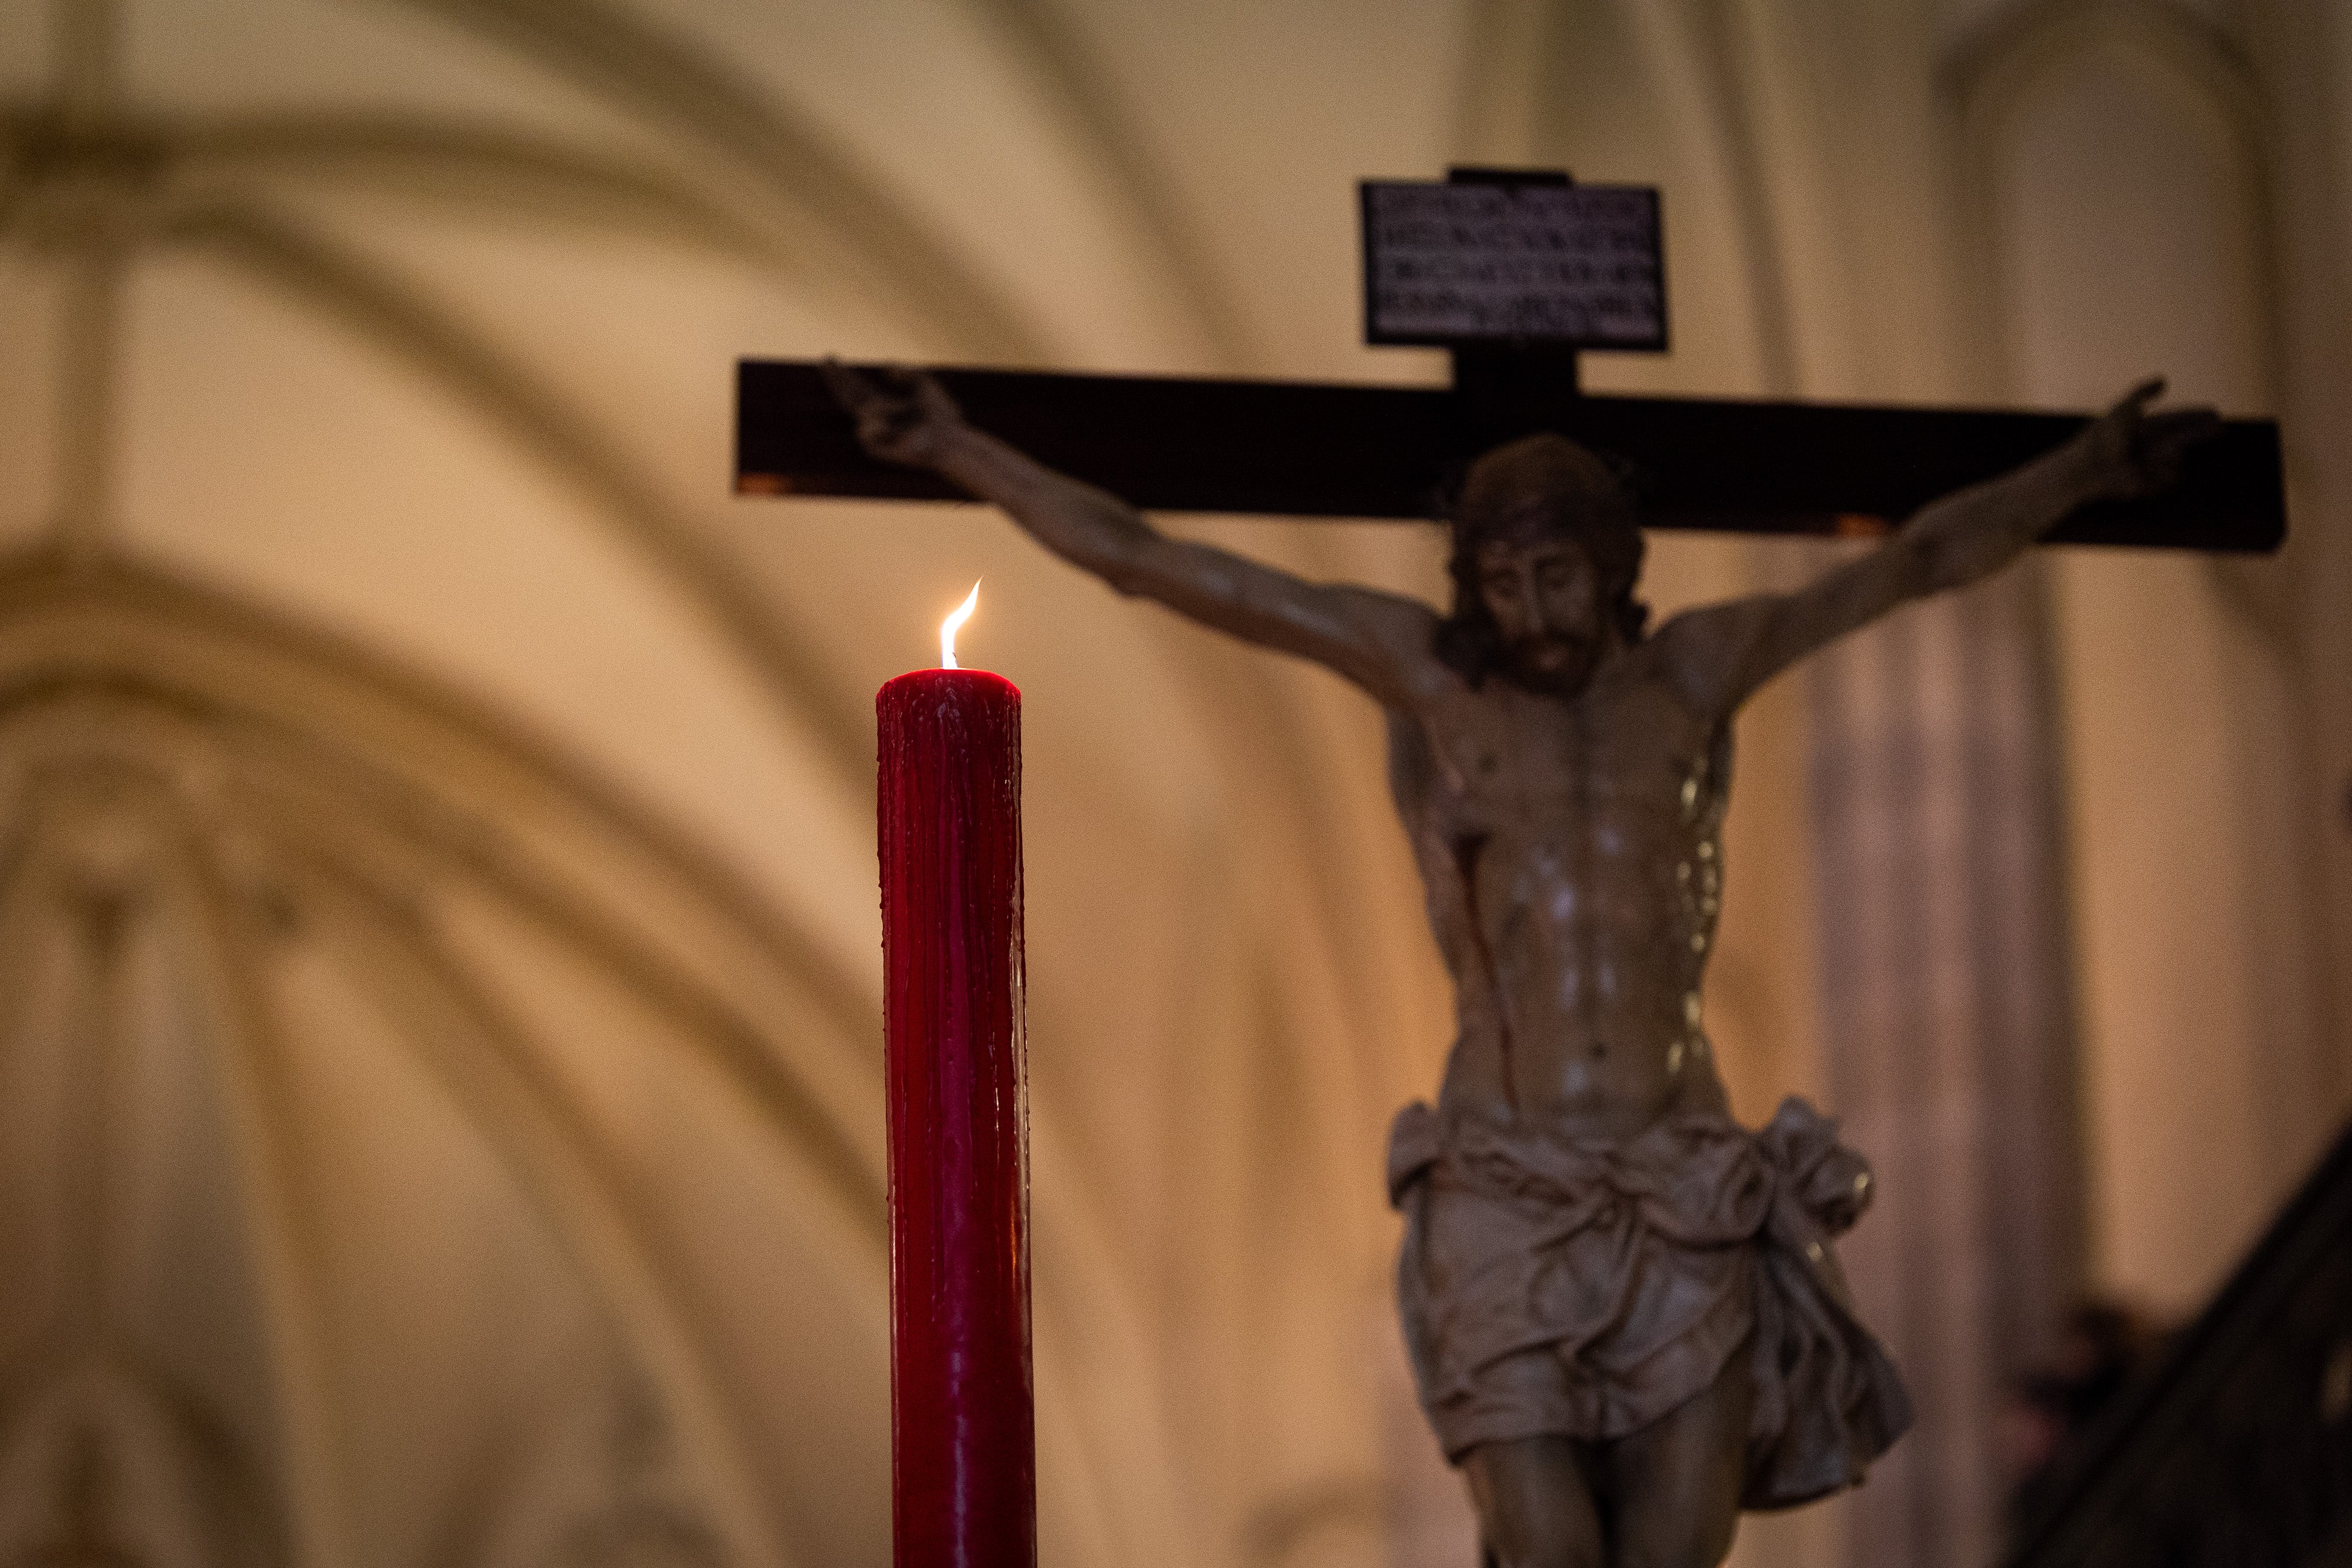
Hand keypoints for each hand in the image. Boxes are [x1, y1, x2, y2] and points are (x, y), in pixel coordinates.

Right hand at [822, 360, 965, 468]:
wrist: (949, 441)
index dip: (842, 374)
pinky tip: (901, 429)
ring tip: (911, 420)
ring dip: (884, 410)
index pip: (857, 388)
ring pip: (863, 411)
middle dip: (837, 379)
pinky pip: (868, 429)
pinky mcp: (876, 449)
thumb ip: (907, 374)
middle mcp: (876, 419)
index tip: (829, 358)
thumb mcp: (925, 386)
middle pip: (849, 397)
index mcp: (885, 405)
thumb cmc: (942, 416)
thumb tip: (887, 366)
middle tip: (825, 359)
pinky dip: (883, 424)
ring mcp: (875, 435)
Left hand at [2078, 377, 2221, 501]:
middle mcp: (2146, 447)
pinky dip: (2168, 474)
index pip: (2174, 420)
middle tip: (2221, 426)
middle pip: (2181, 438)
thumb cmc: (2103, 437)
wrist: (2088, 469)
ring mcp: (2147, 466)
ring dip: (2176, 454)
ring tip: (2161, 452)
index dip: (2194, 416)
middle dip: (2200, 432)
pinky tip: (2157, 470)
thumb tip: (2165, 379)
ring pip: (2177, 460)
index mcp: (2142, 428)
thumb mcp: (2122, 409)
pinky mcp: (2145, 485)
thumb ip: (2142, 392)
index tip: (2214, 412)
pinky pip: (2169, 479)